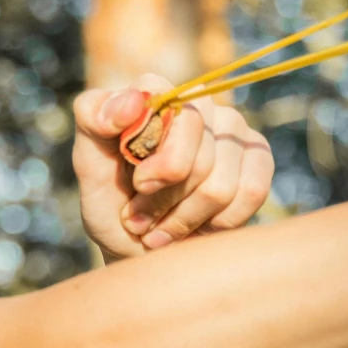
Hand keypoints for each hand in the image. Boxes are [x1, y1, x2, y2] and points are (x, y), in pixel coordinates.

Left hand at [71, 76, 275, 259]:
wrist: (143, 252)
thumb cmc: (113, 209)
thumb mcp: (89, 170)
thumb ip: (92, 122)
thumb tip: (130, 101)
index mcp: (151, 94)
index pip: (162, 95)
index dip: (156, 151)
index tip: (139, 184)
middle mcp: (196, 102)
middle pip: (196, 141)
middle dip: (165, 195)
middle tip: (141, 219)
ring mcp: (231, 127)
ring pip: (219, 181)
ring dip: (185, 218)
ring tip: (162, 230)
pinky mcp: (258, 156)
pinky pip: (251, 191)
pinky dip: (218, 224)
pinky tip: (198, 229)